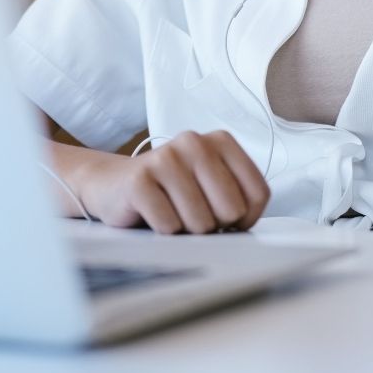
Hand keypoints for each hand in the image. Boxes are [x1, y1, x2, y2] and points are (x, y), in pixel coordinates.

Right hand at [70, 130, 269, 233]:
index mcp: (221, 141)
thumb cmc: (172, 191)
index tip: (228, 219)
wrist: (114, 184)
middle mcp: (195, 142)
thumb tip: (243, 225)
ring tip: (172, 212)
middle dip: (214, 225)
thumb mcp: (211, 186)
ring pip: (201, 222)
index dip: (246, 218)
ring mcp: (165, 158)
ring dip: (186, 230)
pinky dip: (164, 231)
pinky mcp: (139, 180)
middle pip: (231, 209)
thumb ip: (237, 198)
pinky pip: (169, 226)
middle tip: (193, 214)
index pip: (258, 193)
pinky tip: (153, 214)